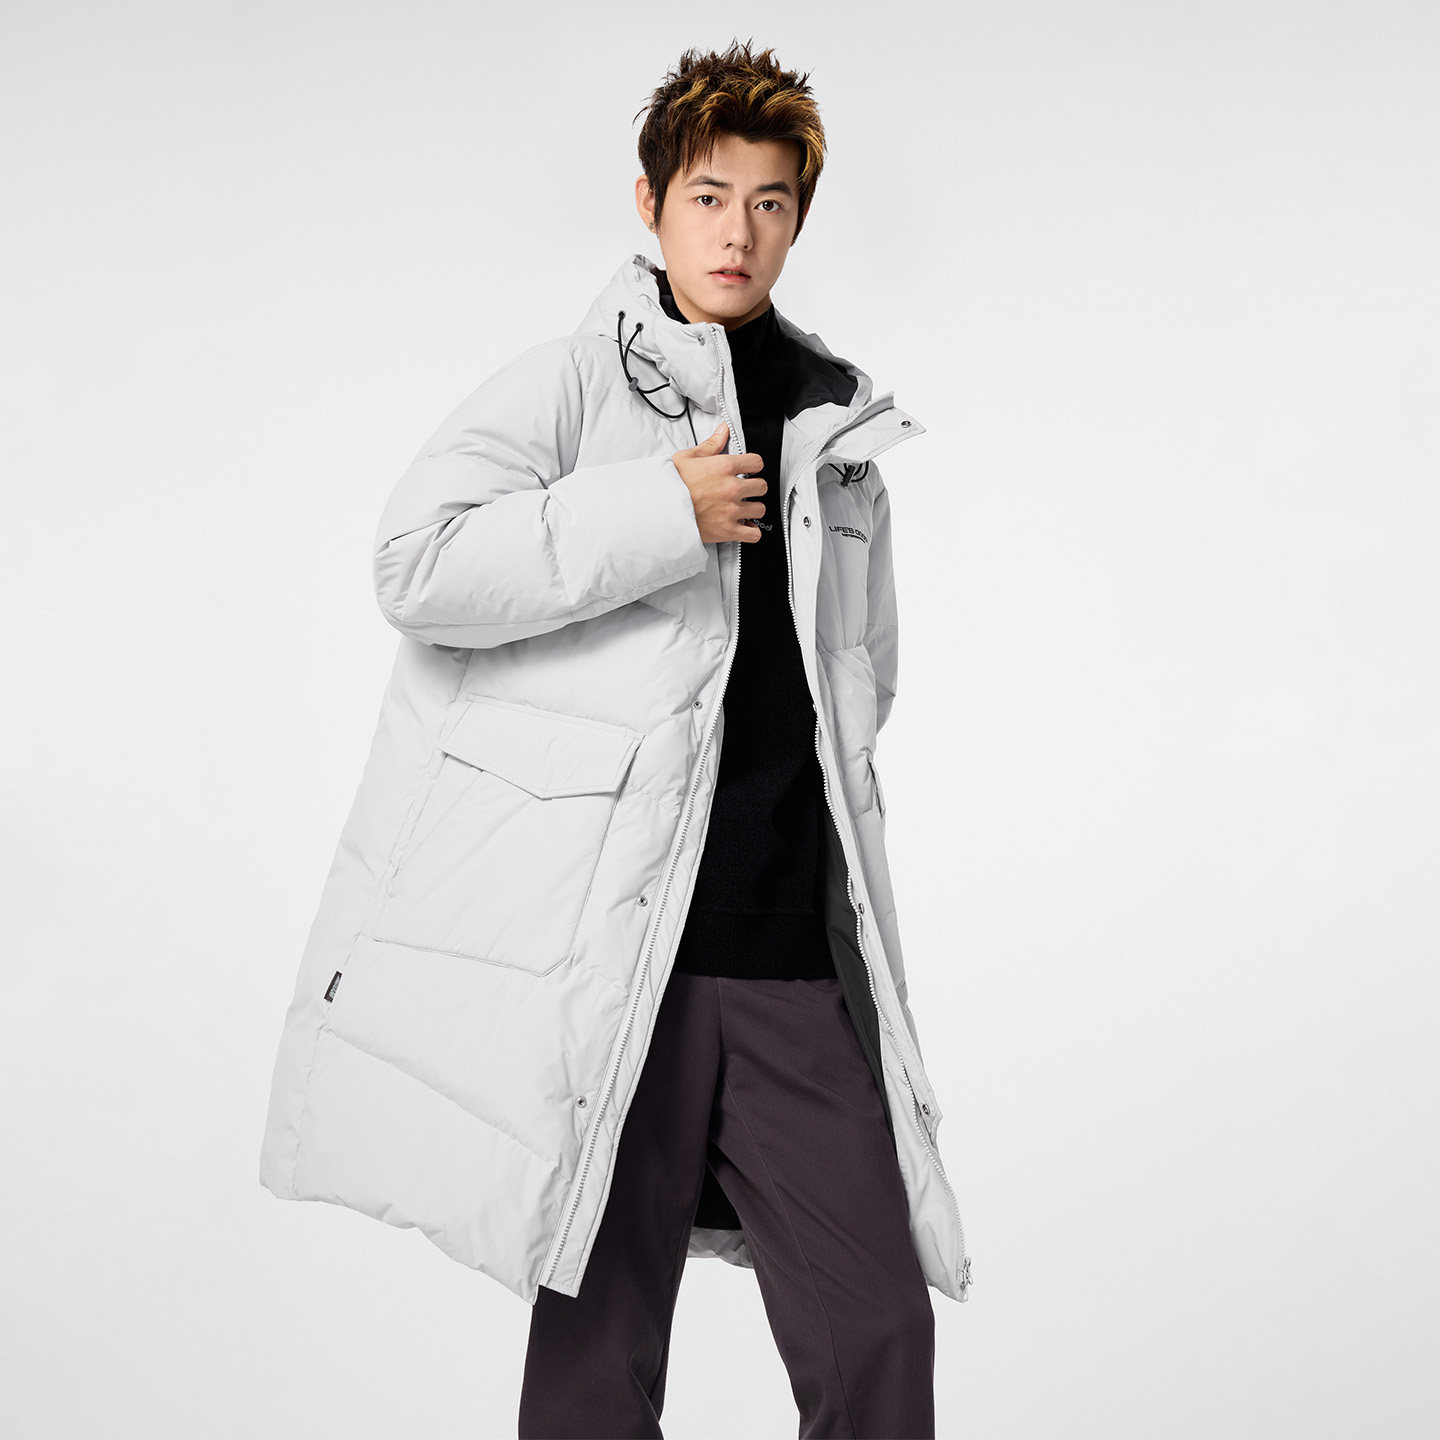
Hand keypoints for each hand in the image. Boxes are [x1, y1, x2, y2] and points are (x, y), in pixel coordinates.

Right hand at [671, 422, 766, 543]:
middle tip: (744, 490)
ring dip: (753, 509)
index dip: (753, 466)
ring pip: (759, 509)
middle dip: (754, 487)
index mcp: (725, 467)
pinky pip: (753, 534)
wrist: (659, 510)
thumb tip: (723, 431)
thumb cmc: (670, 485)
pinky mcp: (728, 530)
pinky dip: (751, 532)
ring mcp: (732, 510)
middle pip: (761, 486)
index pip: (756, 463)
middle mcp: (732, 488)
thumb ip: (710, 445)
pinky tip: (744, 527)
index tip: (749, 470)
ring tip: (743, 509)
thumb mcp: (687, 458)